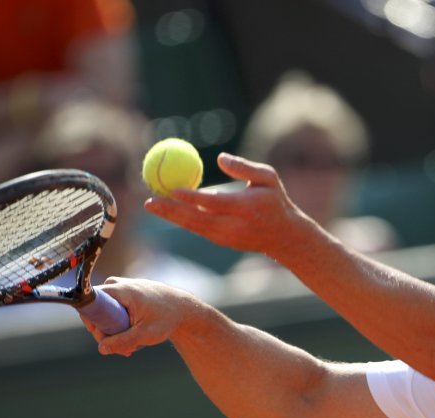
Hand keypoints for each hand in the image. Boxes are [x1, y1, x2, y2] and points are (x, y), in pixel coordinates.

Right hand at [81, 277, 198, 355]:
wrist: (184, 308)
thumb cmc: (167, 318)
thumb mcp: (145, 334)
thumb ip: (123, 342)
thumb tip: (102, 348)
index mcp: (119, 290)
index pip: (90, 304)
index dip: (92, 324)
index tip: (104, 338)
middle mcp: (117, 284)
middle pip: (97, 311)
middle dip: (107, 332)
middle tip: (123, 348)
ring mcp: (122, 287)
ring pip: (106, 313)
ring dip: (116, 331)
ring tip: (133, 345)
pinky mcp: (127, 293)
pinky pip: (114, 310)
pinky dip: (122, 325)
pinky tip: (135, 336)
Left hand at [143, 153, 316, 260]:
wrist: (284, 237)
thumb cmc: (275, 201)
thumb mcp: (269, 178)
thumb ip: (245, 167)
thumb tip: (219, 158)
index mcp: (246, 208)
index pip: (214, 203)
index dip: (192, 198)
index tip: (173, 189)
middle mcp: (233, 226)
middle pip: (197, 220)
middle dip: (171, 212)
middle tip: (149, 201)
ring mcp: (226, 238)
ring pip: (194, 227)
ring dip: (172, 217)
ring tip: (152, 204)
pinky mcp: (221, 242)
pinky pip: (198, 230)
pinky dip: (182, 220)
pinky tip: (168, 210)